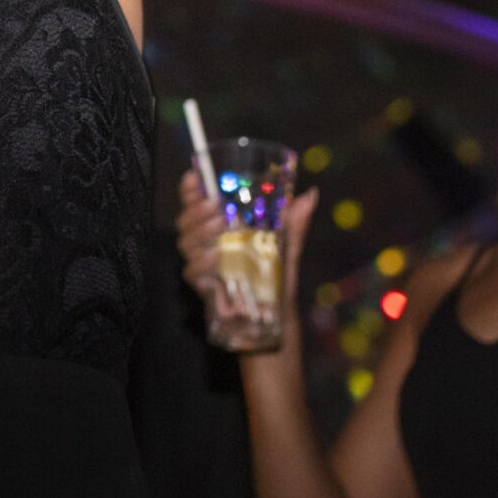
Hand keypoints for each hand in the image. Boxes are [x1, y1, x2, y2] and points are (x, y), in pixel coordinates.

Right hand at [179, 170, 320, 352]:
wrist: (277, 322)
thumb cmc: (278, 283)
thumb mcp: (288, 250)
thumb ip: (294, 224)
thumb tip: (310, 194)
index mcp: (224, 229)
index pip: (199, 203)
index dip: (191, 188)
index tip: (193, 175)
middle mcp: (208, 244)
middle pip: (186, 220)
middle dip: (196, 210)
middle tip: (216, 207)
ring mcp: (204, 266)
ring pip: (186, 242)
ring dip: (199, 232)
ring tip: (219, 228)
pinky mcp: (204, 287)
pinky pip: (192, 271)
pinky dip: (202, 262)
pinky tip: (217, 258)